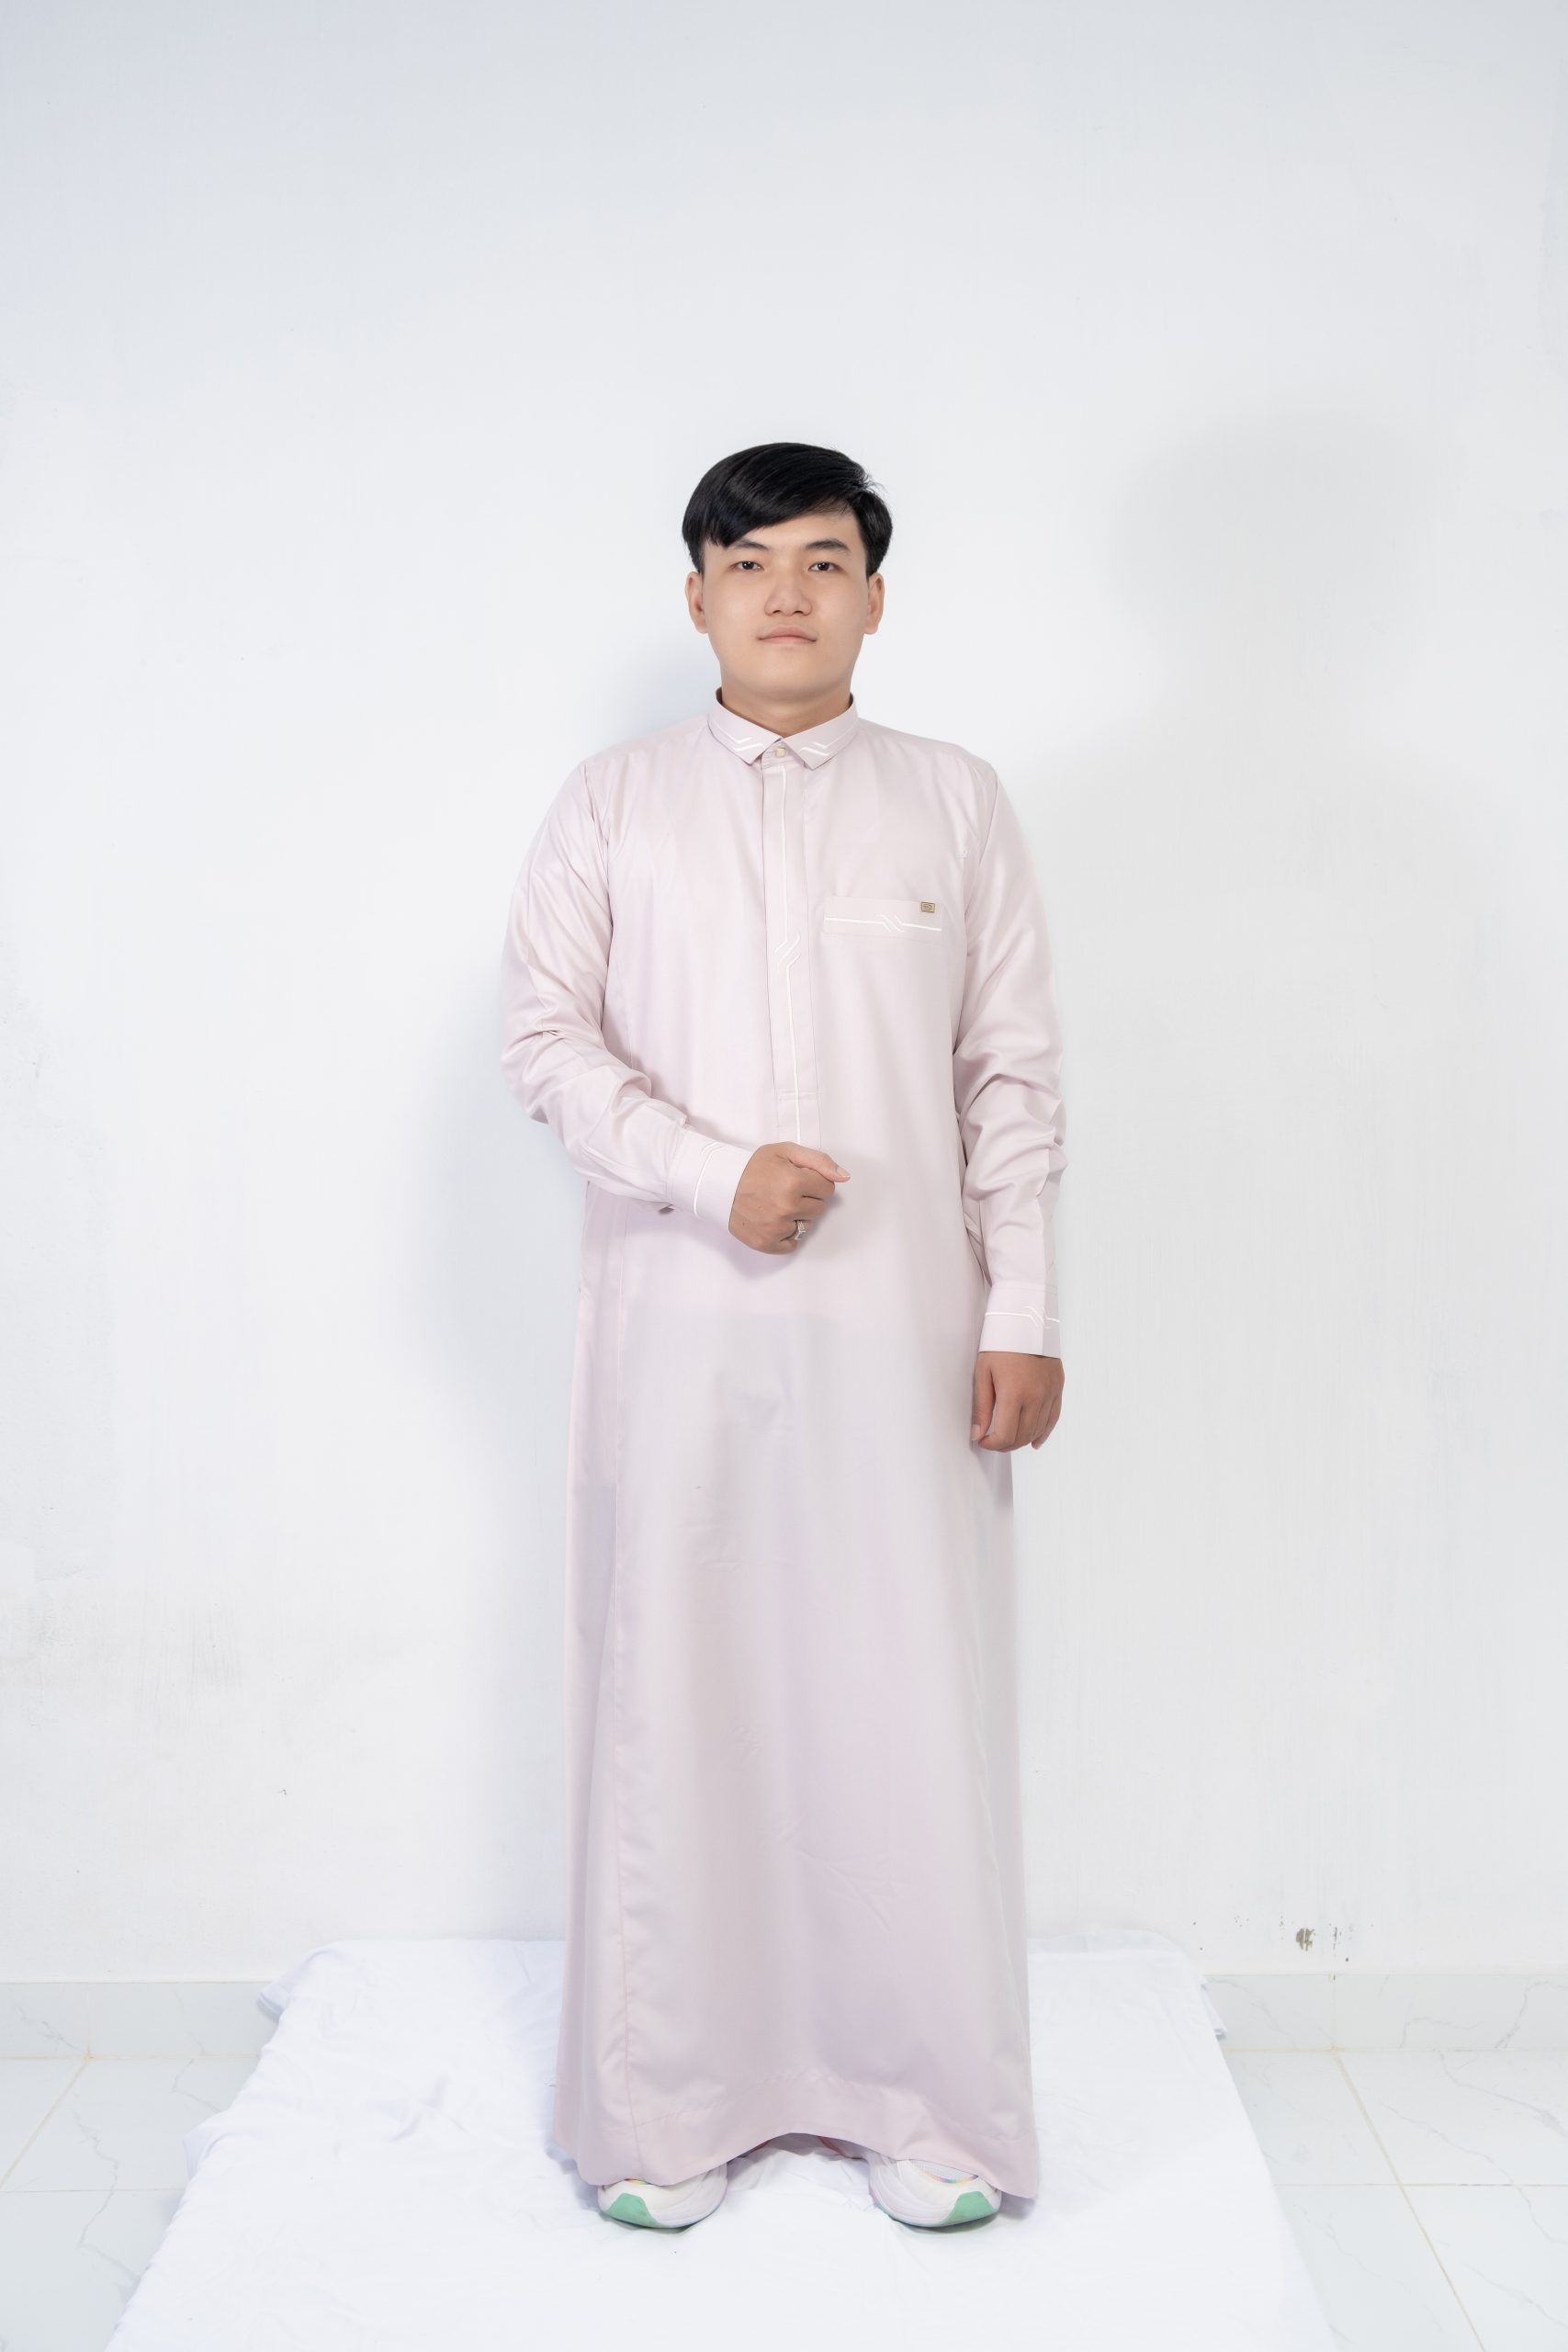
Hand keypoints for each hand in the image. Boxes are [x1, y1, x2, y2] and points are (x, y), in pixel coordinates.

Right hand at [729, 1143, 849, 1254]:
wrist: (720, 1185)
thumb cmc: (753, 1167)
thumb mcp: (785, 1152)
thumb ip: (819, 1161)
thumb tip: (845, 1177)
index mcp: (794, 1182)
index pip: (828, 1188)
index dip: (815, 1182)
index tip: (799, 1179)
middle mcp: (787, 1207)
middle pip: (819, 1208)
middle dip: (807, 1199)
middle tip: (786, 1191)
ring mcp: (777, 1227)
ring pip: (807, 1226)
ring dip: (797, 1217)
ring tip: (777, 1205)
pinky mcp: (767, 1243)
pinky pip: (792, 1244)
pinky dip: (787, 1235)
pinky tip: (774, 1221)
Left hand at [971, 1351, 1062, 1449]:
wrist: (1026, 1318)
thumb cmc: (1001, 1343)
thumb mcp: (983, 1372)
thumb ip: (981, 1407)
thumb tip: (978, 1433)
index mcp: (1015, 1393)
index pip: (1006, 1435)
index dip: (993, 1444)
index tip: (984, 1440)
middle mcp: (1036, 1397)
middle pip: (1023, 1436)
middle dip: (1005, 1445)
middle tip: (993, 1441)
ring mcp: (1050, 1393)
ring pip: (1038, 1430)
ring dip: (1022, 1440)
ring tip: (1008, 1439)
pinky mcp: (1058, 1387)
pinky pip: (1053, 1418)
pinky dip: (1043, 1432)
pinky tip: (1034, 1440)